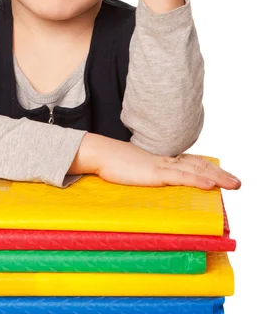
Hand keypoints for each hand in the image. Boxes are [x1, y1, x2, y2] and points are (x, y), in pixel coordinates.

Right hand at [70, 133, 241, 190]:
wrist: (101, 152)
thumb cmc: (113, 162)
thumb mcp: (134, 168)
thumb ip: (145, 173)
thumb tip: (149, 180)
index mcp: (162, 158)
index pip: (191, 161)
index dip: (208, 168)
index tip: (221, 175)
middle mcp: (166, 159)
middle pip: (199, 164)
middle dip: (220, 174)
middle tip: (237, 182)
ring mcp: (162, 165)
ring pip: (196, 169)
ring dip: (216, 177)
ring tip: (233, 184)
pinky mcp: (155, 172)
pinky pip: (181, 176)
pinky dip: (197, 179)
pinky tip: (209, 185)